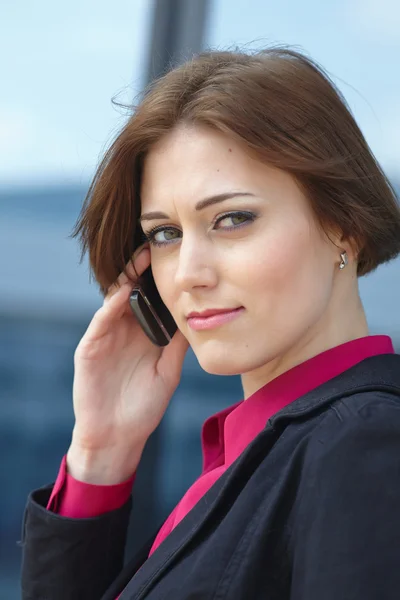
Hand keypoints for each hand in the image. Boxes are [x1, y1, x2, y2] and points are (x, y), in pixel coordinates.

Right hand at [67, 244, 188, 482]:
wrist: (118, 438)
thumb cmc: (143, 407)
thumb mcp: (168, 371)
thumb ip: (178, 345)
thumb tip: (197, 317)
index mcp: (142, 335)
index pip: (150, 299)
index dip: (161, 280)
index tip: (177, 258)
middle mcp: (123, 331)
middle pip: (132, 292)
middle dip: (144, 270)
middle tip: (159, 245)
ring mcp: (105, 337)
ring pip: (115, 300)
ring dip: (127, 278)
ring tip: (142, 257)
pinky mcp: (90, 349)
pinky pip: (101, 321)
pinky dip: (111, 305)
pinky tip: (124, 290)